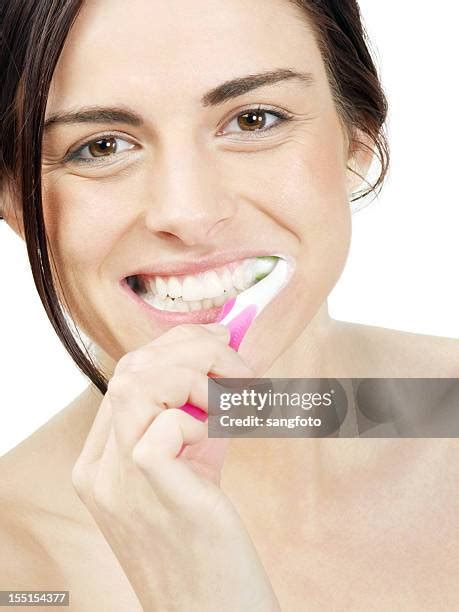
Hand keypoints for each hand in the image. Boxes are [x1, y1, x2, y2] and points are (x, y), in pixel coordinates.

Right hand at [71, 323, 280, 611]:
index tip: (219, 340)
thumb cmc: (207, 538)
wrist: (210, 611)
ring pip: (139, 383)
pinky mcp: (149, 488)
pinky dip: (205, 418)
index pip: (127, 375)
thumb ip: (197, 413)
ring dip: (199, 374)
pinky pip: (167, 424)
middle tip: (239, 364)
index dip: (175, 346)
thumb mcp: (193, 466)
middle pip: (132, 369)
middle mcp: (99, 468)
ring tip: (236, 396)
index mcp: (102, 460)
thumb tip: (225, 351)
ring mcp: (117, 480)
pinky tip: (227, 435)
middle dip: (193, 350)